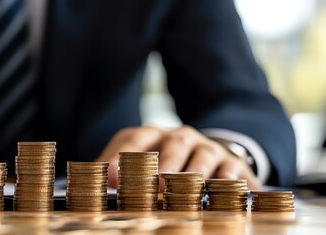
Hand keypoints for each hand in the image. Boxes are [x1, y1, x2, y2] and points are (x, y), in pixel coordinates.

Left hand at [96, 125, 259, 189]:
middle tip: (156, 186)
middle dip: (165, 165)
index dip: (122, 156)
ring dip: (195, 173)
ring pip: (203, 156)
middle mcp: (180, 137)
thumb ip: (114, 177)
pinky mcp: (231, 163)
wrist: (209, 157)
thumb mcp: (136, 167)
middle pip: (173, 145)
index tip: (110, 176)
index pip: (134, 139)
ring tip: (187, 190)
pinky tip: (221, 187)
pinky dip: (227, 178)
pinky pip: (231, 169)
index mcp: (151, 135)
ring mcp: (207, 148)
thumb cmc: (163, 166)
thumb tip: (94, 189)